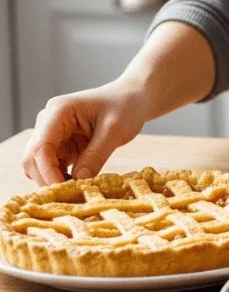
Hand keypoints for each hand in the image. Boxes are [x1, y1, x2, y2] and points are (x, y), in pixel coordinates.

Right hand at [21, 80, 149, 185]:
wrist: (133, 98)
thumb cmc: (126, 107)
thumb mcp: (115, 130)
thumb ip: (96, 155)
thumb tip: (79, 180)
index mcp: (58, 112)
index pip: (40, 147)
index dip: (47, 172)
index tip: (65, 189)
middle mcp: (48, 122)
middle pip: (32, 158)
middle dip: (48, 178)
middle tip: (72, 193)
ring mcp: (53, 134)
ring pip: (38, 165)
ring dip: (52, 179)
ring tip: (77, 188)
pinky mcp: (61, 144)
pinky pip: (52, 166)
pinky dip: (60, 176)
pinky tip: (78, 182)